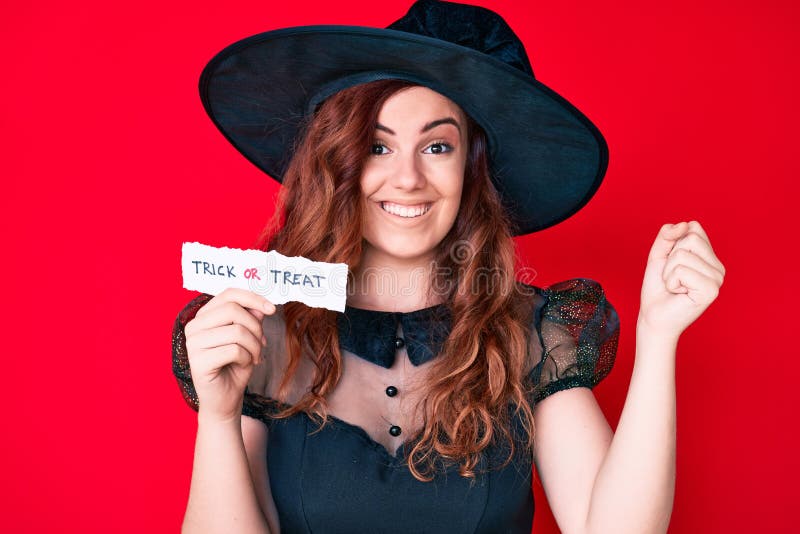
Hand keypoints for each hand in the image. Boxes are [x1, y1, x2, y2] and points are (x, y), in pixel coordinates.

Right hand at [184, 288, 275, 421]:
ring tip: (254, 357)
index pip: (229, 294)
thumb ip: (251, 318)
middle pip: (233, 310)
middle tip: (261, 344)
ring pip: (237, 331)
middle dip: (255, 327)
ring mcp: (193, 344)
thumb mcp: (248, 337)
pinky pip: (234, 350)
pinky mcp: (198, 362)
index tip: (272, 309)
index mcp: (203, 316)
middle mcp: (194, 326)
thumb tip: (260, 305)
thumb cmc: (236, 365)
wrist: (225, 398)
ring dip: (254, 346)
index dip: (253, 298)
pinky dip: (247, 358)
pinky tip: (244, 365)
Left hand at [638, 221, 725, 339]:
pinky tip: (678, 293)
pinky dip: (671, 281)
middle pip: (690, 238)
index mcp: (710, 257)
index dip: (673, 244)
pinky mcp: (711, 290)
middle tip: (673, 278)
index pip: (694, 228)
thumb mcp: (659, 254)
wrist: (653, 316)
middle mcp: (719, 267)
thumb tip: (685, 224)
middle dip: (671, 258)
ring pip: (683, 254)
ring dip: (669, 272)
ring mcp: (718, 279)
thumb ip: (668, 235)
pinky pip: (681, 270)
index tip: (672, 264)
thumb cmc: (658, 287)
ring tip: (675, 287)